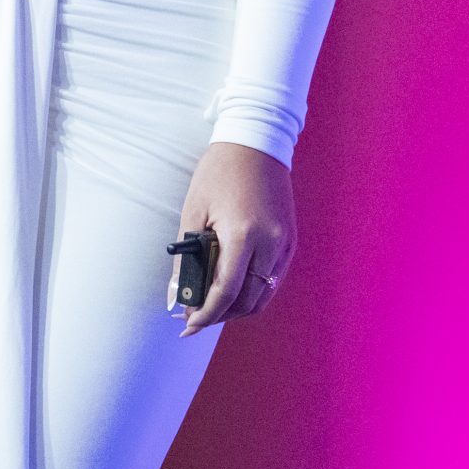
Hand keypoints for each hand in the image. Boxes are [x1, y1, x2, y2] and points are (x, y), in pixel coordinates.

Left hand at [173, 140, 296, 335]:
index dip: (205, 314)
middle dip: (220, 316)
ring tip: (212, 307)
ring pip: (263, 296)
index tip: (188, 326)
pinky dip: (253, 292)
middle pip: (247, 301)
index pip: (226, 291)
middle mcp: (270, 244)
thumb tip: (177, 295)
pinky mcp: (290, 241)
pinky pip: (273, 280)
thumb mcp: (194, 211)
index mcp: (243, 234)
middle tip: (195, 318)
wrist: (255, 143)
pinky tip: (232, 288)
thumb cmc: (218, 173)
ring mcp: (285, 244)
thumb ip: (187, 257)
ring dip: (237, 308)